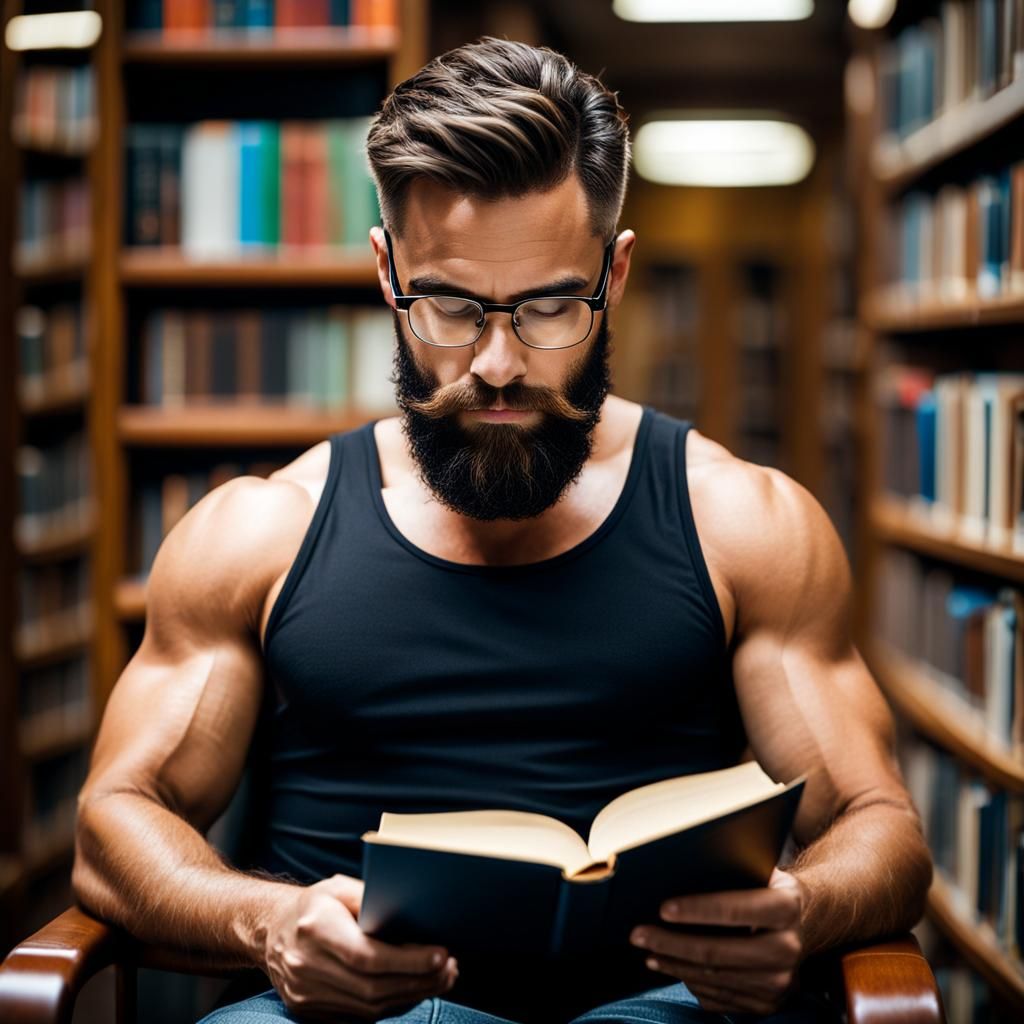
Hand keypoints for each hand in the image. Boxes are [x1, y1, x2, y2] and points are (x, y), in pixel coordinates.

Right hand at [261, 874, 458, 1020]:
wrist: (269, 932)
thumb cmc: (314, 905)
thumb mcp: (338, 887)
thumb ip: (370, 897)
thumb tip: (411, 910)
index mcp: (314, 929)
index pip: (366, 955)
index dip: (407, 961)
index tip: (442, 955)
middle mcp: (306, 966)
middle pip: (372, 987)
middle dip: (418, 981)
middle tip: (451, 970)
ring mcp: (305, 995)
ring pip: (368, 1008)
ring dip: (411, 996)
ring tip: (441, 979)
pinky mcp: (309, 1012)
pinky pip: (359, 1017)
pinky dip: (392, 1005)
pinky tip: (414, 990)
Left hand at [628, 867, 807, 1015]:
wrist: (810, 922)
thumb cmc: (772, 889)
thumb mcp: (764, 871)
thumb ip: (734, 871)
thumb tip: (681, 866)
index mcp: (786, 908)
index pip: (735, 909)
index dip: (696, 910)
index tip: (663, 908)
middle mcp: (787, 948)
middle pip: (717, 952)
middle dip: (671, 943)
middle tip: (639, 934)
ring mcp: (779, 982)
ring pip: (714, 978)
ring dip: (675, 966)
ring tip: (649, 951)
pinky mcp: (769, 1003)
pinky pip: (721, 997)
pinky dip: (692, 983)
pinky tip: (673, 968)